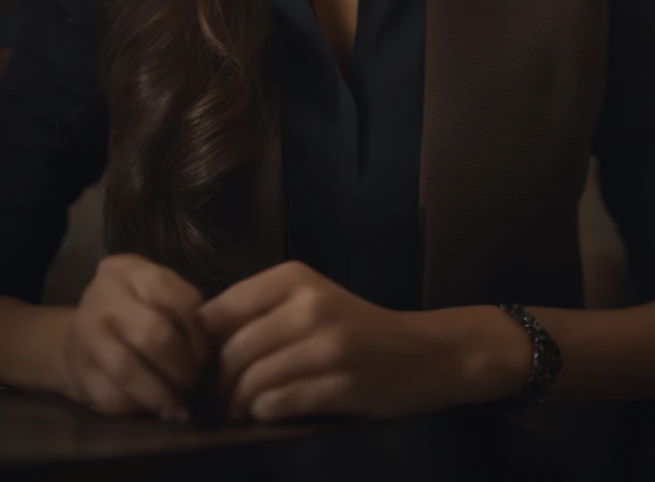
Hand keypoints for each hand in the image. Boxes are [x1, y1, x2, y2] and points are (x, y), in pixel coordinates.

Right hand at [59, 254, 211, 419]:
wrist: (77, 333)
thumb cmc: (132, 309)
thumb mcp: (153, 291)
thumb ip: (181, 307)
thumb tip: (215, 345)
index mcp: (128, 271)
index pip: (175, 297)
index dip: (198, 332)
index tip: (209, 356)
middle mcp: (104, 298)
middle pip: (153, 334)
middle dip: (182, 365)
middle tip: (196, 384)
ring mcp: (85, 336)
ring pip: (129, 371)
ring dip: (162, 394)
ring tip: (181, 408)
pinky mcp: (76, 372)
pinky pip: (111, 397)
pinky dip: (138, 407)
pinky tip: (154, 411)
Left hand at [196, 260, 457, 423]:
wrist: (421, 353)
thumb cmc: (354, 328)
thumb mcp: (306, 302)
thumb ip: (258, 314)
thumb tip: (195, 347)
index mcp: (293, 278)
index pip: (219, 310)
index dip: (198, 346)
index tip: (198, 368)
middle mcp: (309, 304)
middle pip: (232, 351)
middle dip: (216, 383)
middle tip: (216, 399)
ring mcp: (328, 344)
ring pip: (253, 380)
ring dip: (238, 403)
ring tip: (240, 408)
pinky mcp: (343, 382)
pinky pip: (281, 403)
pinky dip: (265, 413)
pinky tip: (269, 413)